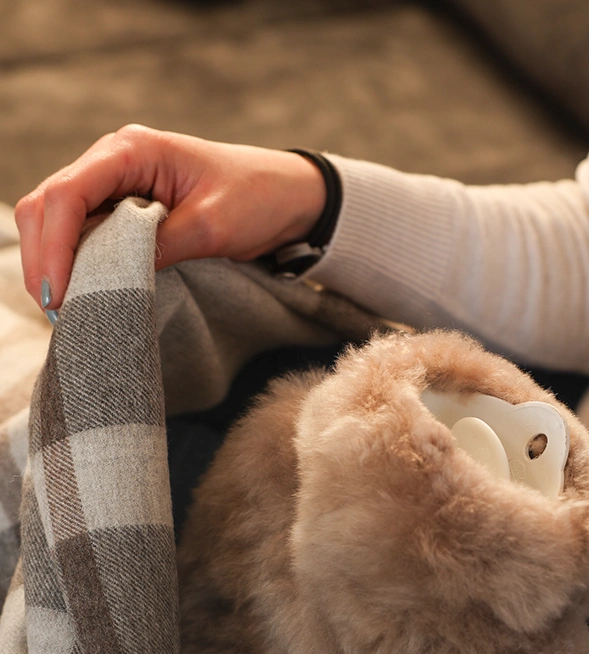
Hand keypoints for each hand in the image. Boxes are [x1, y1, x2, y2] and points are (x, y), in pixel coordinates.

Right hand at [14, 124, 326, 311]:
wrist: (288, 196)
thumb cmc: (256, 199)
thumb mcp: (210, 227)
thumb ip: (158, 246)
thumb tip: (111, 277)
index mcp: (132, 150)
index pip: (68, 193)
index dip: (55, 245)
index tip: (58, 294)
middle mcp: (113, 160)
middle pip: (48, 205)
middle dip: (44, 258)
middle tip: (57, 311)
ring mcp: (114, 183)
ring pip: (57, 220)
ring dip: (54, 263)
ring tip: (65, 310)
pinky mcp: (122, 207)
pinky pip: (82, 232)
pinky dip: (74, 263)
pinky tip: (82, 293)